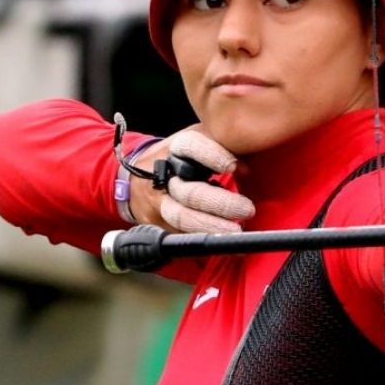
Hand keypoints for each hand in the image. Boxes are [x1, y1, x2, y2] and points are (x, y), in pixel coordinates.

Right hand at [128, 128, 254, 232]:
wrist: (138, 180)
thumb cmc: (180, 159)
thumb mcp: (200, 143)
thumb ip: (224, 150)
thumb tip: (246, 170)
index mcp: (175, 149)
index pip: (190, 147)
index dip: (211, 156)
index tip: (231, 167)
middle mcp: (164, 176)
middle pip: (190, 191)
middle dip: (221, 203)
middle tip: (246, 209)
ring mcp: (159, 202)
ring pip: (182, 217)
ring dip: (212, 226)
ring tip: (235, 232)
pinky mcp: (157, 223)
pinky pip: (179, 234)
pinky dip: (203, 239)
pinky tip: (221, 241)